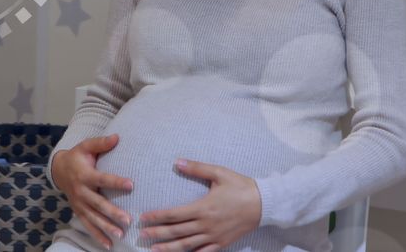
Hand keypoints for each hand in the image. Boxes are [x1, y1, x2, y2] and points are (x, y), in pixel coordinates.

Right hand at [51, 134, 133, 248]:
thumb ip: (101, 143)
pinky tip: (109, 245)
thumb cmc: (77, 156)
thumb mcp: (86, 146)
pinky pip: (88, 225)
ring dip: (106, 227)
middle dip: (112, 212)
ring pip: (93, 218)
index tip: (131, 184)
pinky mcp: (78, 211)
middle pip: (98, 204)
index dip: (116, 182)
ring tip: (120, 234)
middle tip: (127, 219)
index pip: (103, 179)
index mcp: (85, 175)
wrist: (58, 169)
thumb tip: (117, 137)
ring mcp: (79, 204)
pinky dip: (97, 235)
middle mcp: (81, 191)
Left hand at [139, 159, 261, 251]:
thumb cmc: (240, 186)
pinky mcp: (222, 243)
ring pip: (187, 245)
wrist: (263, 203)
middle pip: (177, 232)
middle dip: (157, 233)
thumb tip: (178, 162)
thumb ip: (197, 168)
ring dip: (169, 248)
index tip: (144, 217)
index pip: (174, 214)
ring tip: (154, 250)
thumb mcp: (219, 173)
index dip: (157, 216)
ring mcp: (214, 236)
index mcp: (203, 208)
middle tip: (141, 235)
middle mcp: (206, 225)